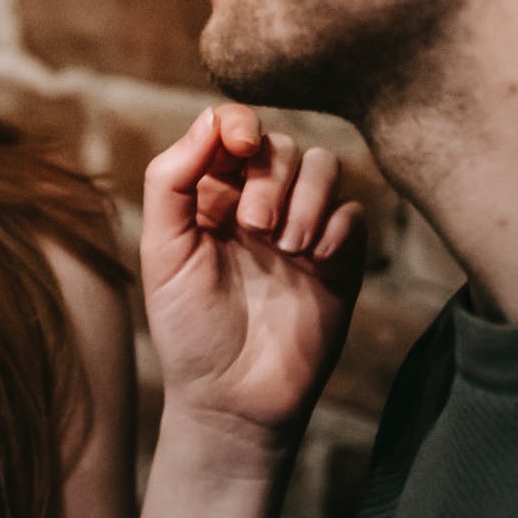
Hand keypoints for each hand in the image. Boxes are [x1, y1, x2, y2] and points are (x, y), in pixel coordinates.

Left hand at [140, 104, 364, 457]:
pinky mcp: (339, 259)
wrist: (232, 398)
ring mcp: (301, 229)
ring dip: (307, 197)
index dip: (239, 123)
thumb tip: (209, 119)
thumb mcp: (162, 249)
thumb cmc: (189, 326)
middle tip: (255, 228)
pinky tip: (315, 261)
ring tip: (286, 247)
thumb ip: (172, 180)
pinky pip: (354, 213)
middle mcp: (258, 202)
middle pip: (281, 145)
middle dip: (271, 177)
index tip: (238, 145)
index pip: (232, 129)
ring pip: (324, 167)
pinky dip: (337, 226)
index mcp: (210, 195)